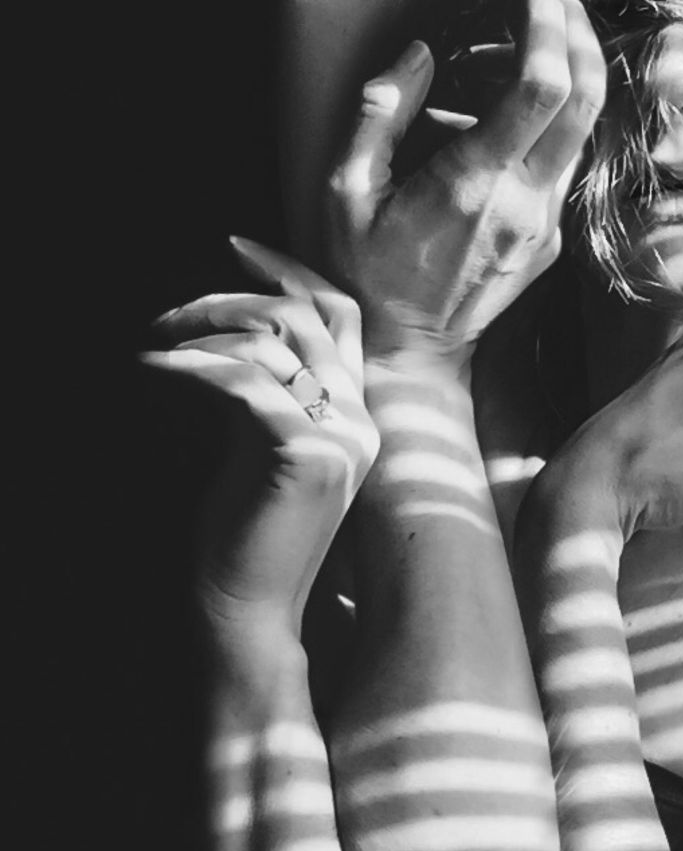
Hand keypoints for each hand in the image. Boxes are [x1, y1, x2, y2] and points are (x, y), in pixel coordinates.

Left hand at [143, 239, 378, 631]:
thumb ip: (264, 391)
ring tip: (156, 348)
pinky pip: (244, 381)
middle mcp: (361, 421)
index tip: (236, 245)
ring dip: (202, 332)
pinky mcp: (306, 456)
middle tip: (171, 315)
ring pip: (274, 342)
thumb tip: (227, 332)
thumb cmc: (245, 532)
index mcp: (358, 415)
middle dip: (229, 299)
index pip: (339, 316)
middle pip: (304, 317)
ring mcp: (342, 438)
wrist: (251, 605)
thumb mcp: (258, 445)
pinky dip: (190, 366)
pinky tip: (153, 369)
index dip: (290, 271)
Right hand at [325, 0, 605, 361]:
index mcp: (474, 184)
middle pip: (586, 95)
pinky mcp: (550, 237)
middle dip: (576, 27)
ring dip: (571, 65)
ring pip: (586, 126)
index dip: (545, 16)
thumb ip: (379, 112)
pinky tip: (516, 96)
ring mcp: (544, 223)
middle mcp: (524, 202)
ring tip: (530, 28)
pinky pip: (566, 157)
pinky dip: (556, 111)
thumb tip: (421, 53)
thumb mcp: (345, 190)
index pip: (539, 85)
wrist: (409, 350)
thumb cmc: (365, 270)